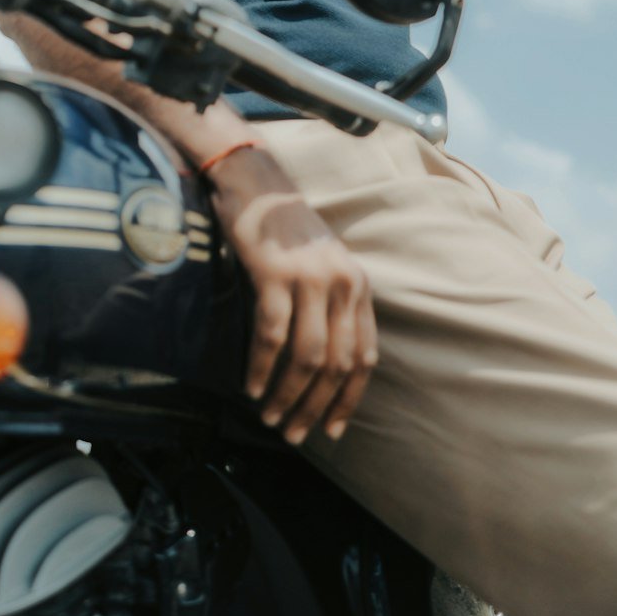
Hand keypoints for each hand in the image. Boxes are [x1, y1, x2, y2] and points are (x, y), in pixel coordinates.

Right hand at [207, 147, 377, 445]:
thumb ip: (329, 305)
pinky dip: (263, 368)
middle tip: (293, 434)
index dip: (348, 399)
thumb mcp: (322, 264)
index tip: (331, 429)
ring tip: (271, 418)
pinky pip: (272, 334)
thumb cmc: (285, 227)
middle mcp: (342, 283)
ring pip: (306, 356)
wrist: (256, 181)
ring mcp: (310, 278)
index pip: (364, 357)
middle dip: (315, 407)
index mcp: (358, 285)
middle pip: (336, 363)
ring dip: (288, 395)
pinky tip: (252, 386)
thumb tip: (322, 366)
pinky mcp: (276, 273)